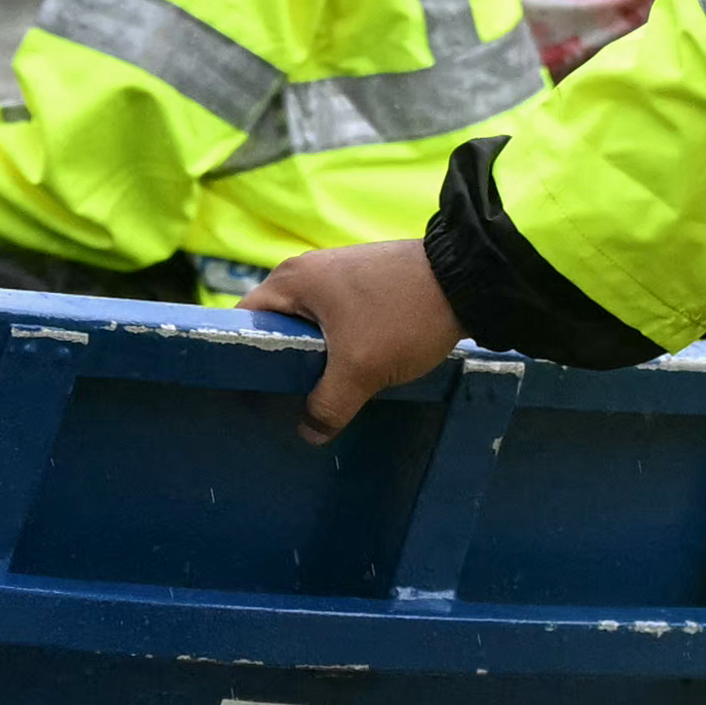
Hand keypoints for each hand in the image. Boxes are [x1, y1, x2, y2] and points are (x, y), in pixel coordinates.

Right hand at [250, 237, 465, 443]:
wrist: (467, 278)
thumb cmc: (401, 315)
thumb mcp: (361, 369)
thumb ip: (328, 406)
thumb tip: (309, 433)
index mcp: (291, 280)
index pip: (241, 321)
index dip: (237, 359)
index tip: (246, 395)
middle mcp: (306, 271)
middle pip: (274, 326)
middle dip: (278, 365)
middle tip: (281, 404)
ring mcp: (337, 275)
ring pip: (308, 328)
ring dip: (312, 359)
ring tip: (316, 396)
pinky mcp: (363, 285)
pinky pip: (334, 322)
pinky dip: (336, 348)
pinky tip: (348, 375)